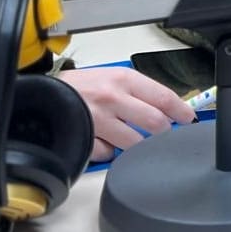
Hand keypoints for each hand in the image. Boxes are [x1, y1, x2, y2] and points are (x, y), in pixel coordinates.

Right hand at [59, 65, 196, 162]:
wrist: (41, 95)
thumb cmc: (79, 86)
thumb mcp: (111, 77)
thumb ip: (137, 91)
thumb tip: (165, 107)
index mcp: (123, 79)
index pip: (163, 96)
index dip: (181, 110)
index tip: (188, 118)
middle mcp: (113, 98)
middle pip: (155, 122)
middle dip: (163, 132)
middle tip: (162, 134)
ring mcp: (99, 120)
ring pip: (135, 142)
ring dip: (137, 144)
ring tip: (130, 137)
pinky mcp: (85, 139)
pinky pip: (108, 153)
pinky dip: (109, 151)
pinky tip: (104, 140)